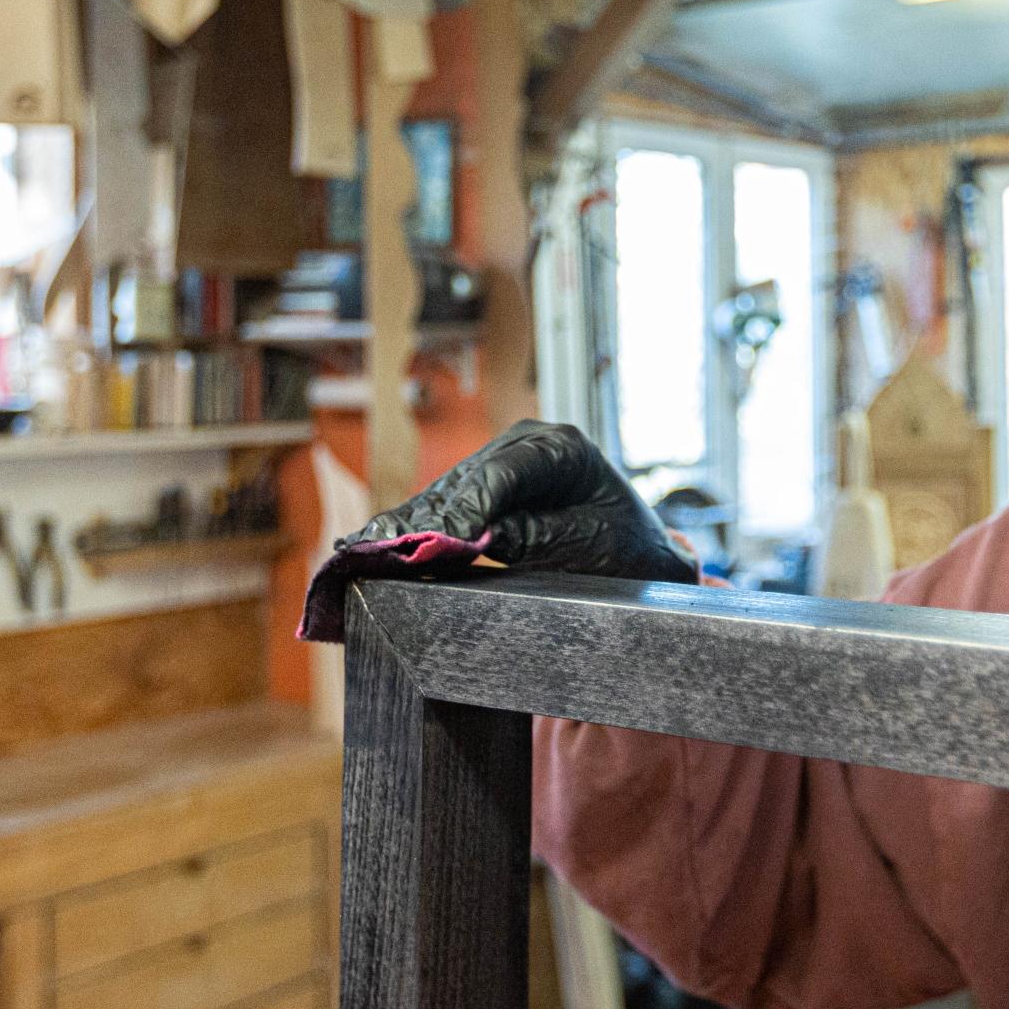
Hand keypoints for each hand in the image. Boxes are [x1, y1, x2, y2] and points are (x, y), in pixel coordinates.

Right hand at [346, 420, 697, 583]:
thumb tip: (478, 537)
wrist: (645, 563)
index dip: (465, 507)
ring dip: (407, 525)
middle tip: (383, 551)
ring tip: (363, 548)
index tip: (440, 542)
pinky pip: (445, 509)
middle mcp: (526, 445)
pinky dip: (412, 530)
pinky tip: (373, 544)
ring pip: (446, 495)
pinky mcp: (486, 492)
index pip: (501, 472)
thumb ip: (537, 537)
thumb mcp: (591, 546)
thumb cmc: (630, 554)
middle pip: (464, 481)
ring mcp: (503, 465)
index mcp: (561, 448)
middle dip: (424, 519)